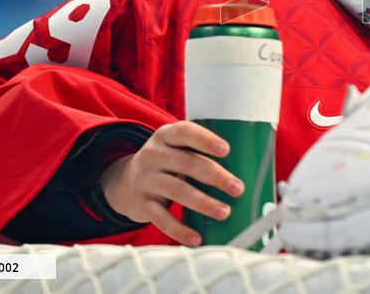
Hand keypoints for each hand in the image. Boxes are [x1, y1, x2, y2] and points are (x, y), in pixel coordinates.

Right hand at [99, 121, 244, 245]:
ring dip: (204, 203)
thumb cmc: (165, 163)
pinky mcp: (141, 204)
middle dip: (215, 176)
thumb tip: (246, 166)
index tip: (226, 150)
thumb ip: (198, 152)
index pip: (185, 132)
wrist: (123, 182)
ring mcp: (145, 180)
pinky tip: (197, 238)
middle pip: (187, 164)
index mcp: (165, 136)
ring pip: (178, 191)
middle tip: (237, 188)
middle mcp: (153, 155)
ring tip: (224, 212)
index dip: (205, 140)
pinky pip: (162, 218)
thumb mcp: (175, 148)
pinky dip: (180, 230)